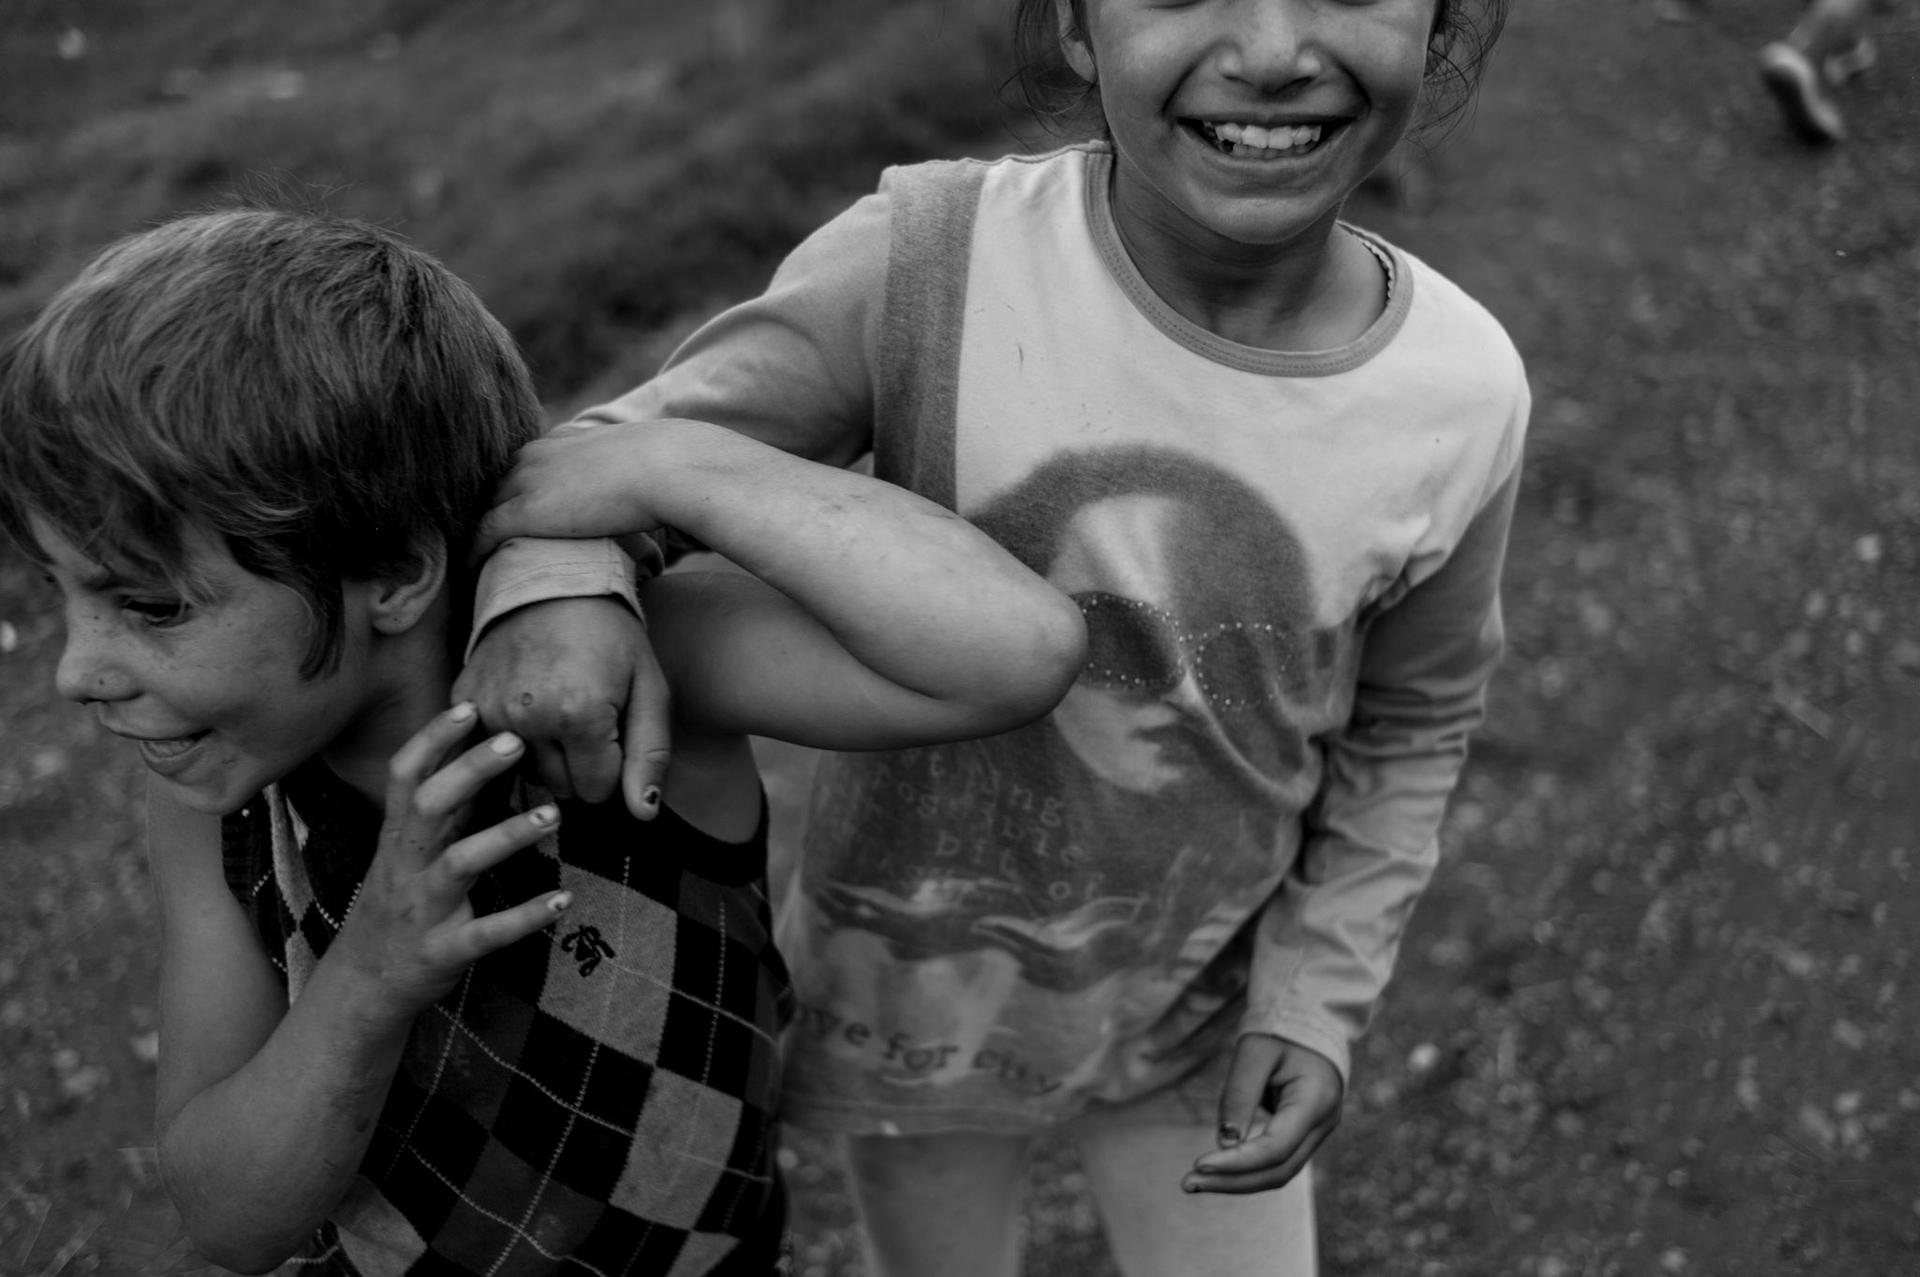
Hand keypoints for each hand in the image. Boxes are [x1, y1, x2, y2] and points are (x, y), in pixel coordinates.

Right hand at [334, 703, 570, 1020]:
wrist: (364, 985)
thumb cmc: (398, 904)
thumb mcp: (408, 853)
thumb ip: (442, 809)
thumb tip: (479, 751)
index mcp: (399, 837)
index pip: (405, 776)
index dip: (432, 738)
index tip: (468, 705)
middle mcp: (406, 866)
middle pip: (429, 806)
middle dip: (469, 771)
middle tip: (517, 742)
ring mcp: (424, 909)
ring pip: (460, 863)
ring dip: (506, 836)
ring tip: (553, 816)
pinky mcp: (444, 951)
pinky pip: (487, 933)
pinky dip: (525, 917)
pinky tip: (562, 900)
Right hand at [454, 597, 670, 817]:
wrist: (553, 580)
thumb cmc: (612, 635)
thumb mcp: (649, 689)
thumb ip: (649, 755)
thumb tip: (643, 813)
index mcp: (579, 718)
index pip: (597, 791)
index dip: (611, 768)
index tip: (613, 731)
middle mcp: (527, 720)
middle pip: (560, 787)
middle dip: (580, 765)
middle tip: (588, 716)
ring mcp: (489, 709)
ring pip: (524, 772)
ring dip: (545, 753)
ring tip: (557, 707)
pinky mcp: (465, 698)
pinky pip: (489, 747)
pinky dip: (510, 736)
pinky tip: (527, 704)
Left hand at [472, 421, 667, 557]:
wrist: (666, 468)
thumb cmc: (668, 467)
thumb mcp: (640, 459)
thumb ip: (628, 471)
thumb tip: (648, 490)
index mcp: (562, 441)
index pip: (523, 464)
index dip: (516, 490)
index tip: (515, 513)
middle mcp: (537, 455)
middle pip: (496, 484)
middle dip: (489, 509)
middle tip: (486, 540)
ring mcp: (528, 481)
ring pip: (485, 508)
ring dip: (478, 530)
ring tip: (477, 557)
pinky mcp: (526, 511)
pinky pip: (484, 533)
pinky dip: (474, 551)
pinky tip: (470, 569)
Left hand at [1182, 1034, 1342, 1194]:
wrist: (1310, 1025)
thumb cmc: (1281, 1031)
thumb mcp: (1254, 1052)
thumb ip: (1240, 1095)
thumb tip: (1225, 1142)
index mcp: (1316, 1100)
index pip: (1276, 1147)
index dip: (1238, 1162)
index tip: (1200, 1164)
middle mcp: (1323, 1124)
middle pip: (1279, 1171)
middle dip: (1232, 1181)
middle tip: (1187, 1183)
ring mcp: (1317, 1134)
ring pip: (1279, 1173)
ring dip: (1237, 1181)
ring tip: (1194, 1182)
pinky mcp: (1303, 1136)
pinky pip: (1276, 1162)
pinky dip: (1246, 1169)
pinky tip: (1215, 1170)